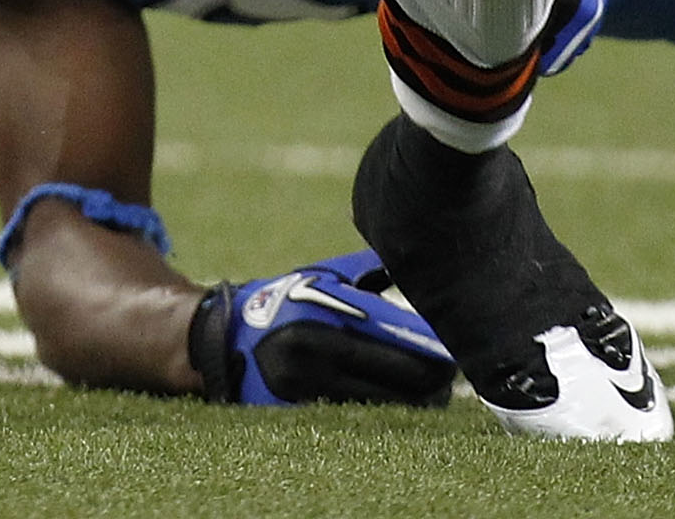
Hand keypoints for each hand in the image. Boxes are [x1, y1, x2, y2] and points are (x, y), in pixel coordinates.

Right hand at [188, 250, 454, 406]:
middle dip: (433, 382)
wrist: (219, 340)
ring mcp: (308, 396)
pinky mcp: (300, 417)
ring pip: (385, 409)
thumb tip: (414, 257)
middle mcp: (317, 364)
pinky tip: (401, 400)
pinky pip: (358, 417)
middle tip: (450, 372)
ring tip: (433, 389)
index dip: (434, 355)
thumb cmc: (283, 302)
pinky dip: (384, 409)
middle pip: (400, 387)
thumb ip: (367, 272)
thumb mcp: (320, 279)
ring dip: (415, 401)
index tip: (454, 353)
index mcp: (325, 325)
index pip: (397, 350)